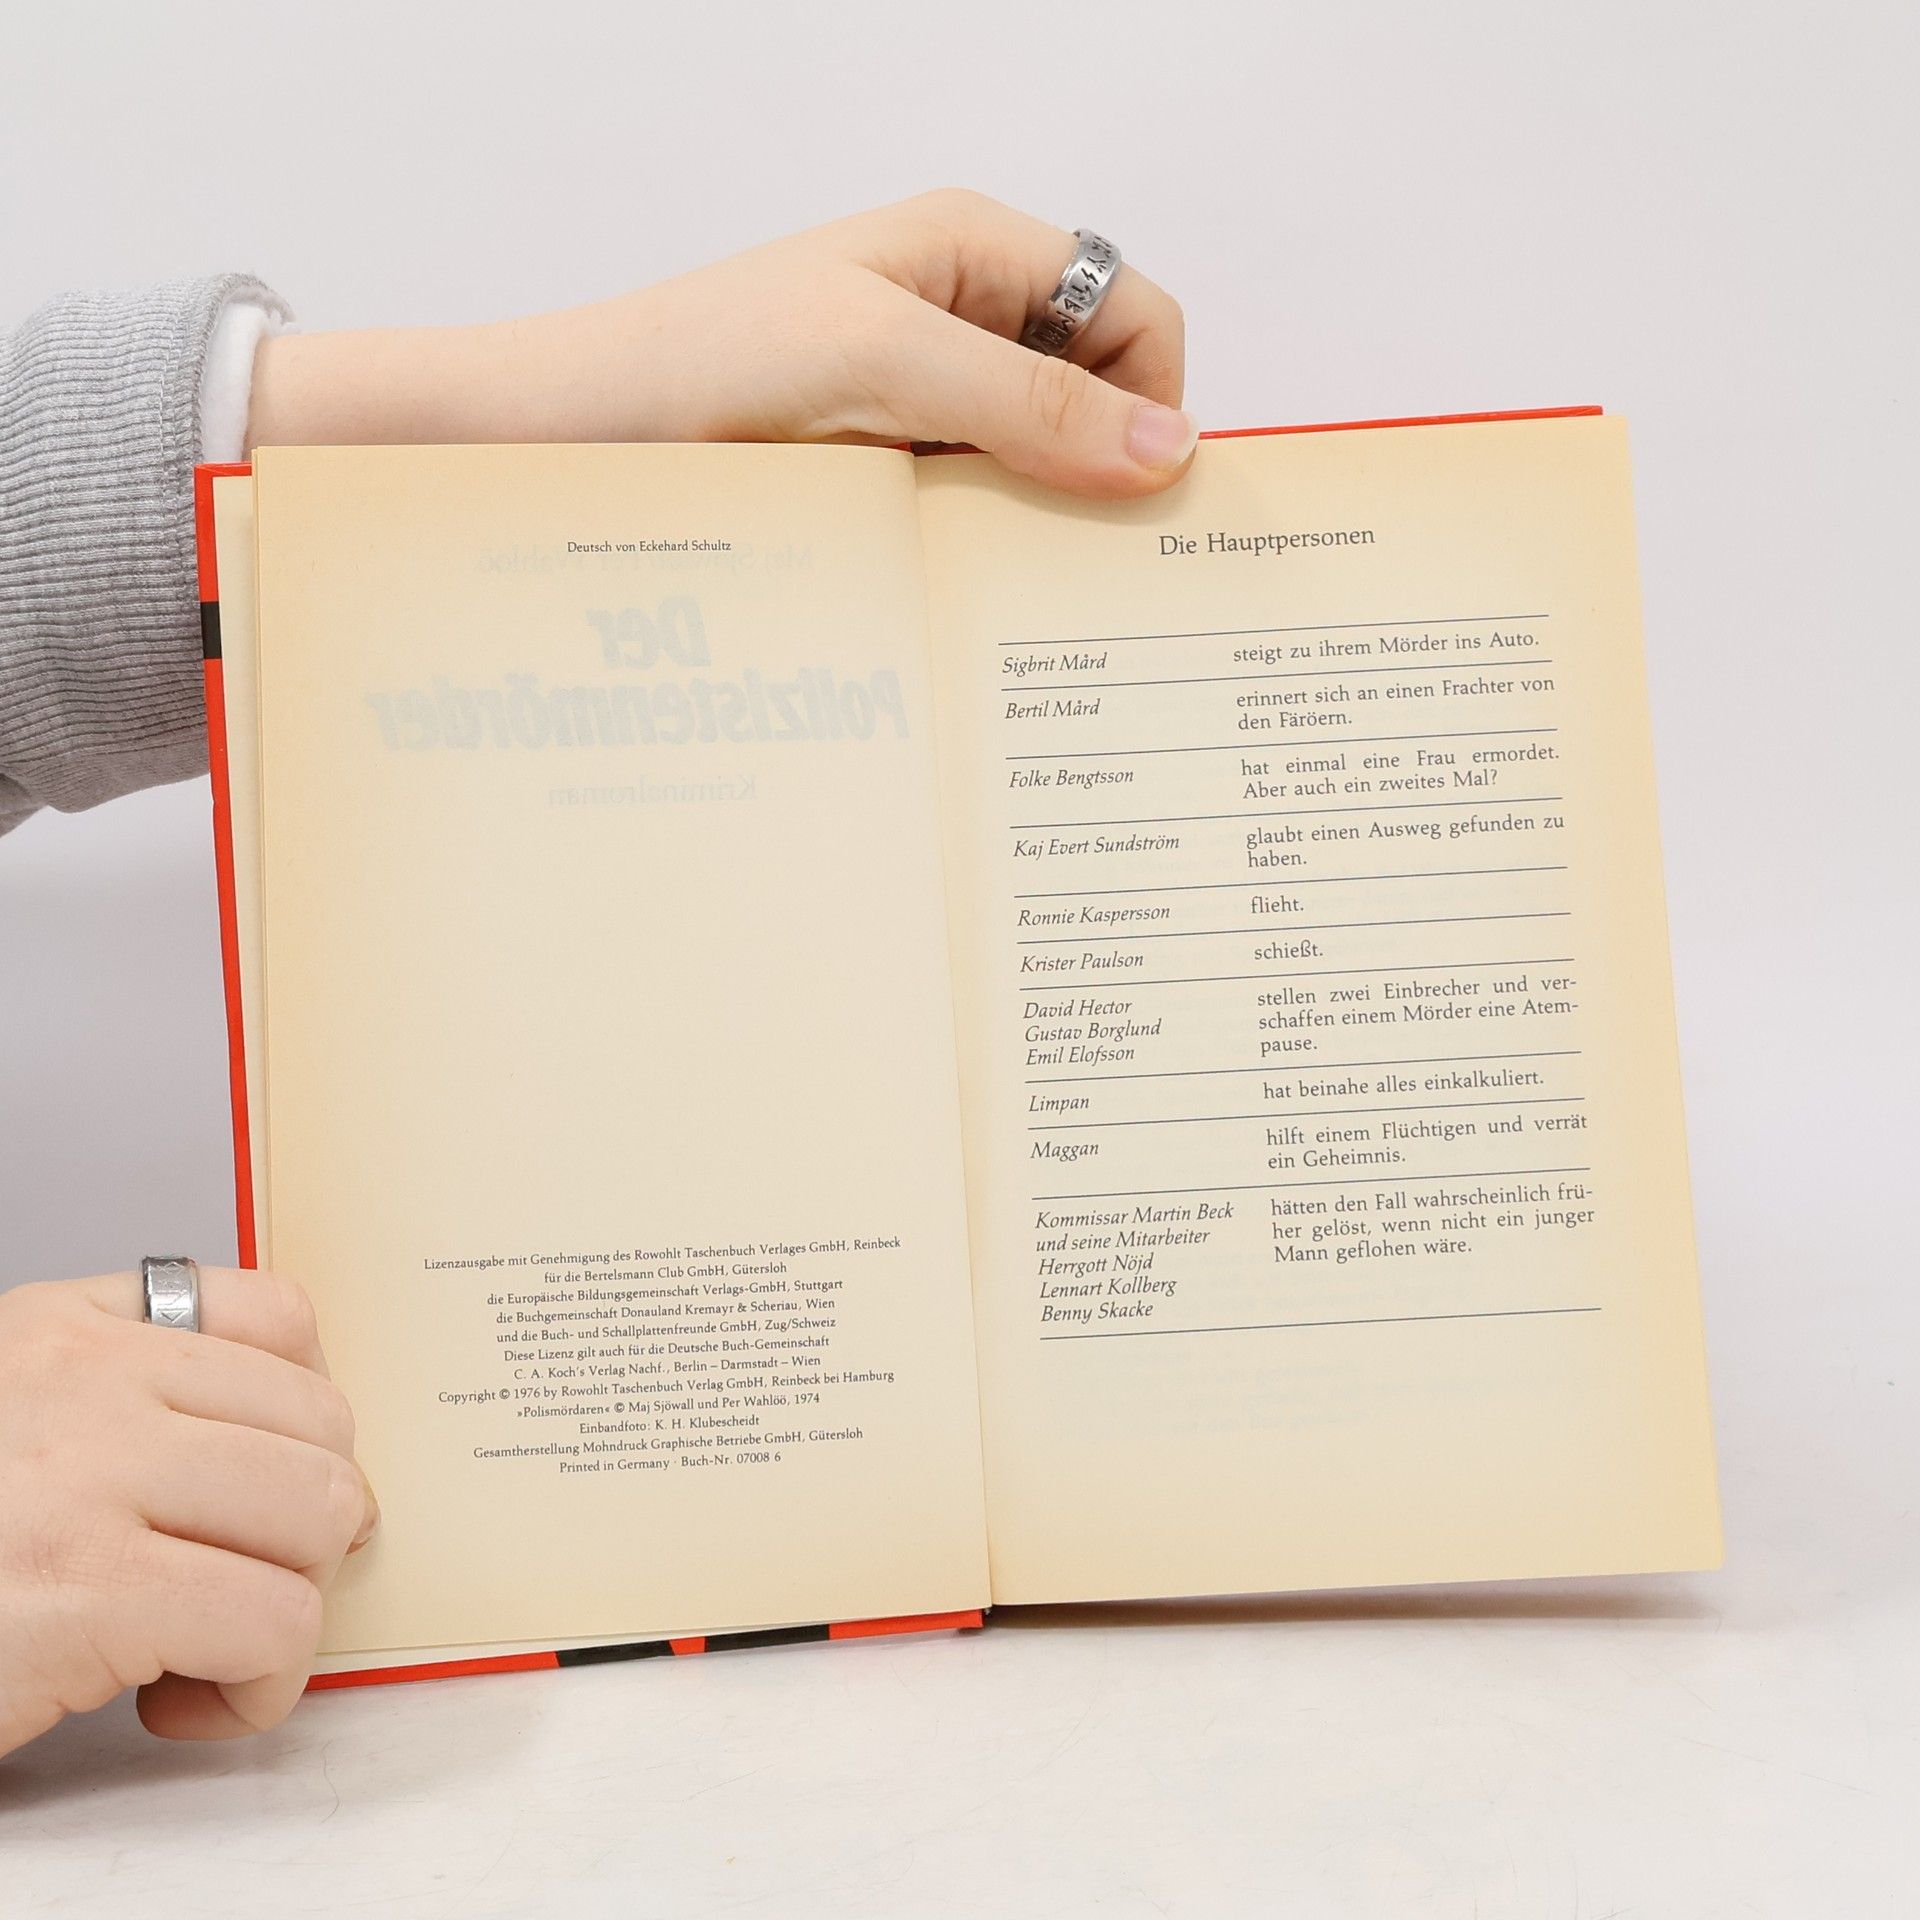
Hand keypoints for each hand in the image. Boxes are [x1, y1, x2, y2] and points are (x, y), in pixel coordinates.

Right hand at [0, 1269, 376, 1755]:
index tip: (278, 1491)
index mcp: (63, 1332)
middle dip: (308, 1531)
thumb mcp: (15, 1430)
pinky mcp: (91, 1590)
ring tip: (206, 1648)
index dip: (309, 1419)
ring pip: (321, 1515)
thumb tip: (287, 1448)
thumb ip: (127, 1405)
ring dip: (288, 1606)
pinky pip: (275, 1622)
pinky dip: (258, 1688)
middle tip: (241, 1589)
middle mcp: (85, 1382)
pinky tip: (177, 1705)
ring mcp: (88, 1477)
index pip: (276, 1316)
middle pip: (322, 1428)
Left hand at [249, 190, 1192, 497]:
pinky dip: (982, 556)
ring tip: (1015, 591)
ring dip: (1039, 527)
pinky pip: (969, 518)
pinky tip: (961, 597)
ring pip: (1035, 469)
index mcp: (971, 254)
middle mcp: (955, 324)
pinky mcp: (880, 479)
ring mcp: (917, 408)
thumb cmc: (700, 363)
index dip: (1154, 398)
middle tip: (1092, 568)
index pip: (1133, 314)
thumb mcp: (879, 360)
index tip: (1141, 498)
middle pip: (1095, 398)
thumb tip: (1168, 449)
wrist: (564, 436)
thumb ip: (1029, 399)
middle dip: (1105, 475)